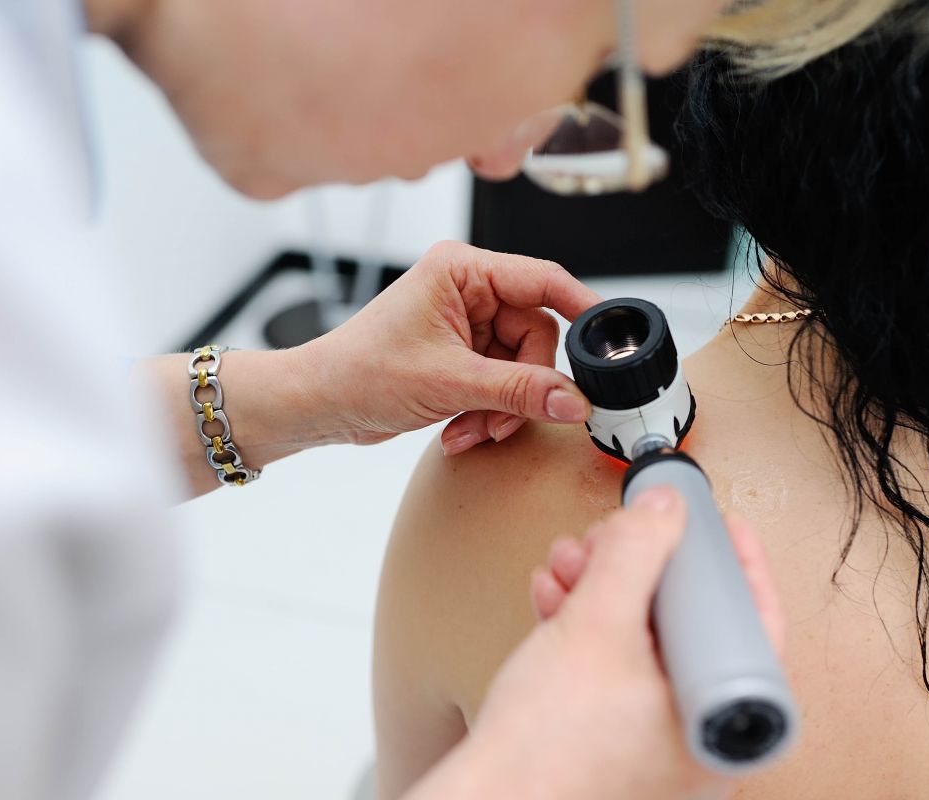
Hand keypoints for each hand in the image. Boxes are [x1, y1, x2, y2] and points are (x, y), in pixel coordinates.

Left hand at [311, 240, 601, 453]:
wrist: (319, 404)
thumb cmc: (361, 372)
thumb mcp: (449, 383)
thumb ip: (518, 391)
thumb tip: (573, 399)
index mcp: (462, 270)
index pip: (543, 279)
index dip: (581, 308)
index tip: (608, 340)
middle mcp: (467, 290)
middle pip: (536, 335)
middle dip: (522, 386)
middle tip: (501, 418)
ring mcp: (466, 324)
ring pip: (521, 367)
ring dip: (502, 407)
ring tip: (472, 430)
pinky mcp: (462, 355)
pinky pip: (502, 384)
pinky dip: (488, 412)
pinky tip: (460, 430)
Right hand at [405, 489, 783, 799]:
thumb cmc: (546, 758)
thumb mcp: (595, 628)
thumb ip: (635, 555)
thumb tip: (665, 510)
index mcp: (723, 723)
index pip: (751, 621)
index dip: (728, 560)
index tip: (713, 523)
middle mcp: (698, 738)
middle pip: (690, 623)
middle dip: (642, 566)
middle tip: (618, 537)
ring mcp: (656, 743)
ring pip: (646, 639)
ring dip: (606, 586)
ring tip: (572, 563)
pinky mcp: (615, 739)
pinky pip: (616, 665)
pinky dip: (588, 623)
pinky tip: (558, 597)